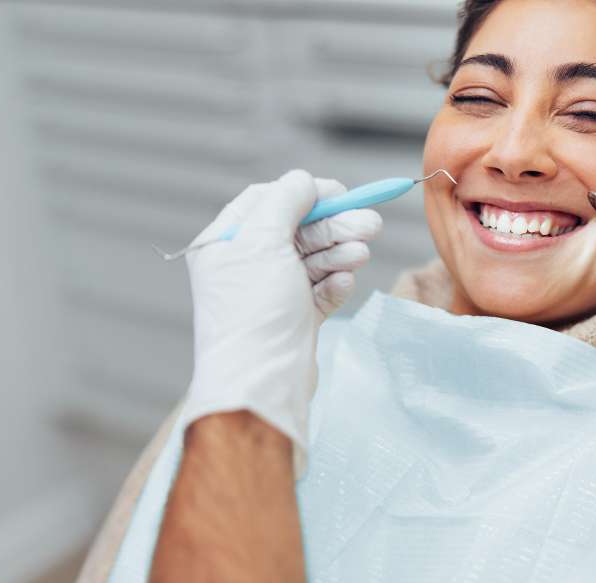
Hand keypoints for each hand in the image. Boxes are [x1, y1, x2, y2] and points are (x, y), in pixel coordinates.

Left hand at [179, 169, 382, 467]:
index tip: (339, 192)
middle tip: (372, 224)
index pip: (265, 201)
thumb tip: (304, 182)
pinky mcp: (293, 321)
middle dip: (333, 224)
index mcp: (223, 245)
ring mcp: (270, 295)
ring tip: (361, 253)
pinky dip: (334, 284)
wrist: (261, 386)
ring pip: (312, 260)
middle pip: (296, 230)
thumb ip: (285, 201)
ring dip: (339, 251)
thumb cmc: (254, 311)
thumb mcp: (264, 241)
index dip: (303, 193)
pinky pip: (319, 291)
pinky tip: (344, 283)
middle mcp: (244, 267)